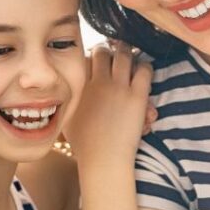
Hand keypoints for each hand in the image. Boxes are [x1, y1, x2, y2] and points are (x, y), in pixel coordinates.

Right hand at [63, 41, 153, 169]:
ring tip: (129, 57)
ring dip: (128, 54)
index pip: (84, 56)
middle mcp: (98, 82)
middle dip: (110, 49)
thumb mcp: (66, 118)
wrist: (103, 159)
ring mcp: (119, 88)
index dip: (92, 54)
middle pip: (104, 51)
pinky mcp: (137, 96)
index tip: (96, 56)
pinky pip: (144, 70)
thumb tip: (65, 89)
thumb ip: (66, 99)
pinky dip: (144, 66)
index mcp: (79, 86)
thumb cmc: (84, 144)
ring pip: (125, 56)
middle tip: (114, 52)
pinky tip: (143, 70)